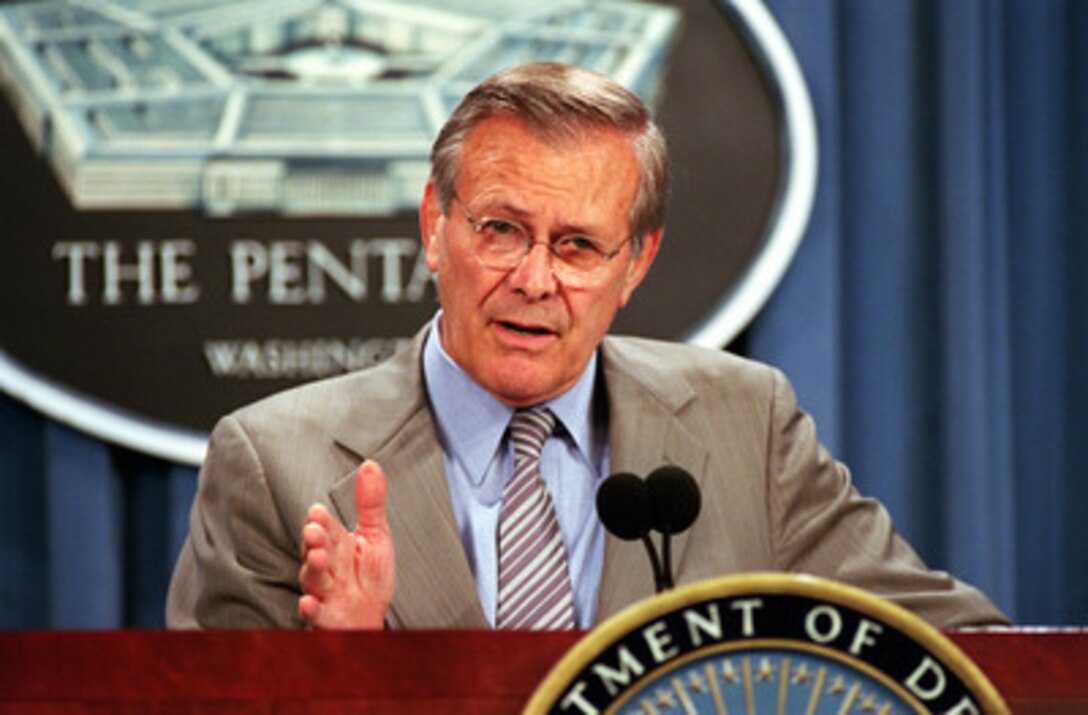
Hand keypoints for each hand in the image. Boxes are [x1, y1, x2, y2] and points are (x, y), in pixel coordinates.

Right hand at [298, 460, 394, 628]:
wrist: (371, 615)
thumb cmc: (369, 576)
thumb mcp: (376, 534)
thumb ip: (370, 503)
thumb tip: (370, 465)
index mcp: (337, 543)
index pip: (326, 527)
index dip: (321, 520)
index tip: (318, 512)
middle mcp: (326, 565)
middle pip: (315, 549)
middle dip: (314, 540)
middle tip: (315, 531)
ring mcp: (323, 590)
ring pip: (312, 577)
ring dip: (313, 567)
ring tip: (319, 558)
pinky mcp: (324, 615)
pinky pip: (314, 613)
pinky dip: (310, 608)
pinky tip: (309, 603)